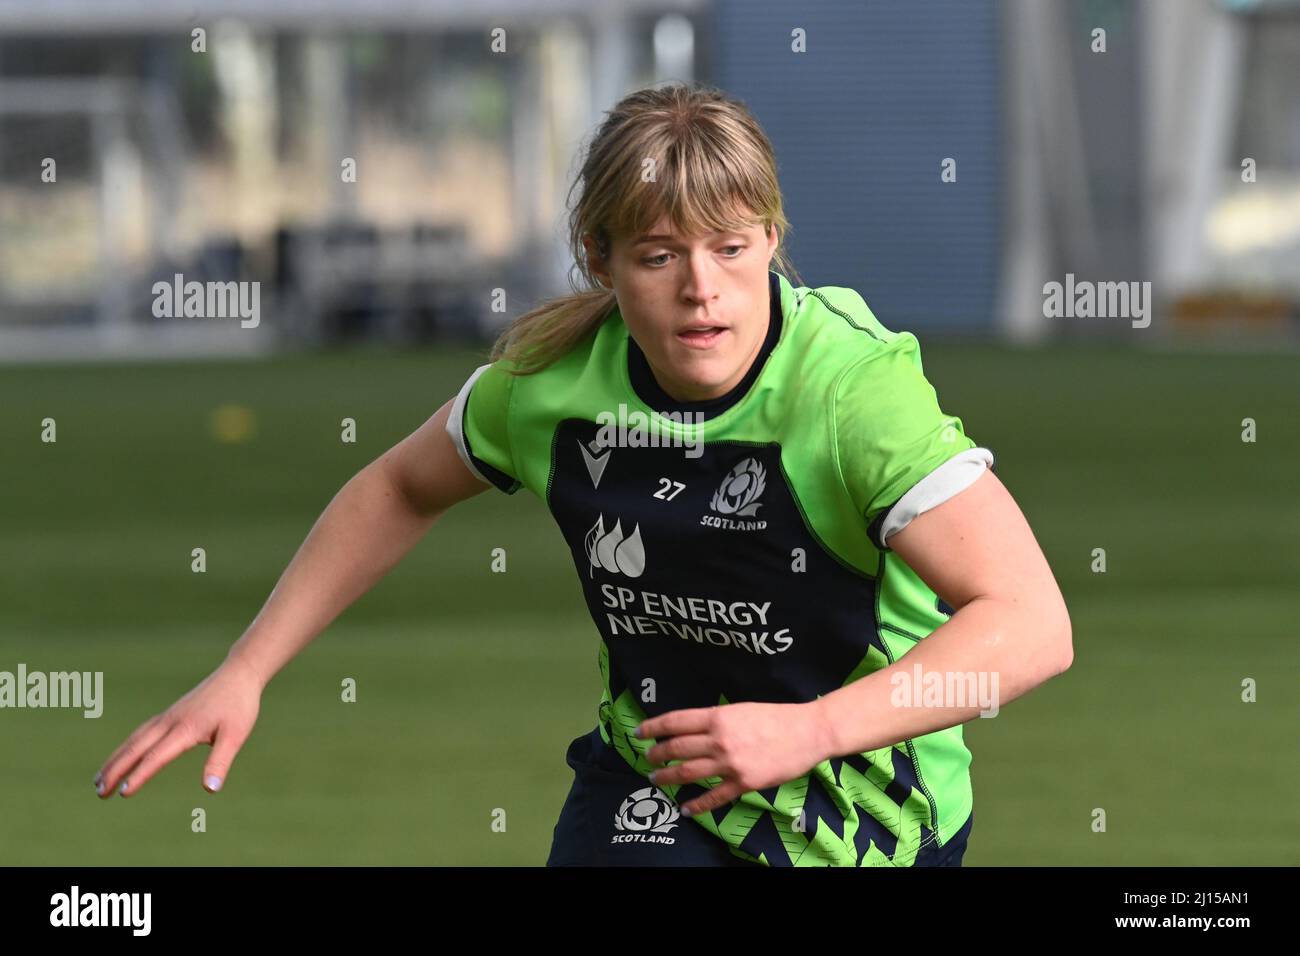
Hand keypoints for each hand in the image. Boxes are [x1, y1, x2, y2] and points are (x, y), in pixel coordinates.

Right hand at [93, 654, 264, 798]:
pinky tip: (124, 755)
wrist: (238, 674)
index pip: (156, 756)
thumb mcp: (235, 735)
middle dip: (115, 770)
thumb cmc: (239, 705)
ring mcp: (167, 716)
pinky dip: (127, 746)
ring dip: (116, 759)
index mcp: (185, 729)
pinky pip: (141, 732)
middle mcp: (170, 722)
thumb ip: (220, 762)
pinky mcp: (170, 713)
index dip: (139, 775)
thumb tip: (210, 790)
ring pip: (134, 739)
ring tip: (98, 779)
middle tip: (98, 793)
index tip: (123, 793)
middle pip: (135, 747)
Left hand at [637, 699, 837, 817]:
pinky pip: (713, 797)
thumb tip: (690, 728)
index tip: (640, 732)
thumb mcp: (740, 709)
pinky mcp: (743, 783)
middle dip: (656, 754)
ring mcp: (730, 764)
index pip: (675, 721)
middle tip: (647, 758)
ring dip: (667, 777)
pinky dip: (696, 805)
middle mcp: (719, 740)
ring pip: (688, 773)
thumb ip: (716, 719)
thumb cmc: (775, 717)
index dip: (653, 727)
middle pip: (676, 748)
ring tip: (655, 779)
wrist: (807, 732)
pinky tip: (685, 809)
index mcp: (718, 717)